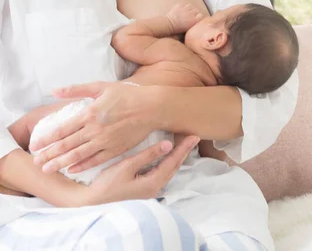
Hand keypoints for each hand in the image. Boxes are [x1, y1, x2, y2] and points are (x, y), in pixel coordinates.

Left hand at [29, 81, 164, 174]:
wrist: (152, 108)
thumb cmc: (127, 95)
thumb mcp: (101, 87)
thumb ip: (76, 89)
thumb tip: (54, 90)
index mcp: (90, 113)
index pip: (62, 129)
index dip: (46, 139)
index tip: (35, 145)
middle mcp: (95, 129)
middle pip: (67, 145)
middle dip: (49, 154)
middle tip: (35, 162)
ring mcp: (105, 141)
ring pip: (78, 156)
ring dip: (60, 163)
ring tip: (47, 169)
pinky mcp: (115, 150)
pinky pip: (95, 161)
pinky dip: (82, 166)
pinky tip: (71, 170)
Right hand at [80, 135, 199, 205]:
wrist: (92, 201)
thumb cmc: (108, 184)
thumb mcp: (127, 166)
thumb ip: (148, 155)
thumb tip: (168, 144)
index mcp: (153, 182)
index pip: (173, 161)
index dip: (183, 147)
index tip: (193, 136)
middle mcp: (155, 187)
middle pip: (174, 166)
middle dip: (183, 151)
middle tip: (193, 136)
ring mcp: (150, 189)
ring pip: (168, 169)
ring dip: (176, 156)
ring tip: (184, 143)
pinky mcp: (144, 188)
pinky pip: (161, 171)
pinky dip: (167, 161)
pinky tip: (167, 154)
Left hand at [166, 3, 204, 33]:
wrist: (168, 25)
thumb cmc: (178, 30)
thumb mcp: (189, 29)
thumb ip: (195, 24)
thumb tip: (198, 23)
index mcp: (194, 21)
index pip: (201, 15)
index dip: (199, 17)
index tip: (196, 19)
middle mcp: (191, 14)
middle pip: (197, 10)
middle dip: (194, 13)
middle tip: (190, 16)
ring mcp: (185, 9)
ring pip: (191, 6)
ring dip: (189, 9)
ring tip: (185, 13)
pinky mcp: (180, 5)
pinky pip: (184, 4)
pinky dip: (182, 7)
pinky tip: (180, 11)